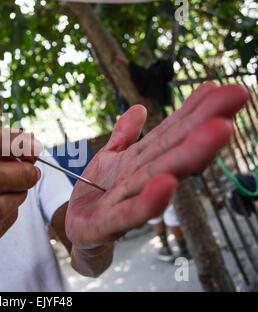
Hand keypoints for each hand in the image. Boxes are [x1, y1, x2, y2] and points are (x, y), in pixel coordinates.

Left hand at [66, 82, 248, 249]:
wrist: (75, 228)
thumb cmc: (96, 193)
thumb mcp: (106, 159)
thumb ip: (123, 136)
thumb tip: (138, 108)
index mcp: (139, 161)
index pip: (169, 132)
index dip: (192, 109)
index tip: (218, 86)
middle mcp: (140, 179)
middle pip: (174, 149)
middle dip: (204, 123)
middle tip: (238, 95)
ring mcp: (126, 202)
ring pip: (161, 175)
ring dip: (190, 154)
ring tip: (220, 129)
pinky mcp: (108, 225)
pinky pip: (130, 212)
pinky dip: (149, 200)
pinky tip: (167, 183)